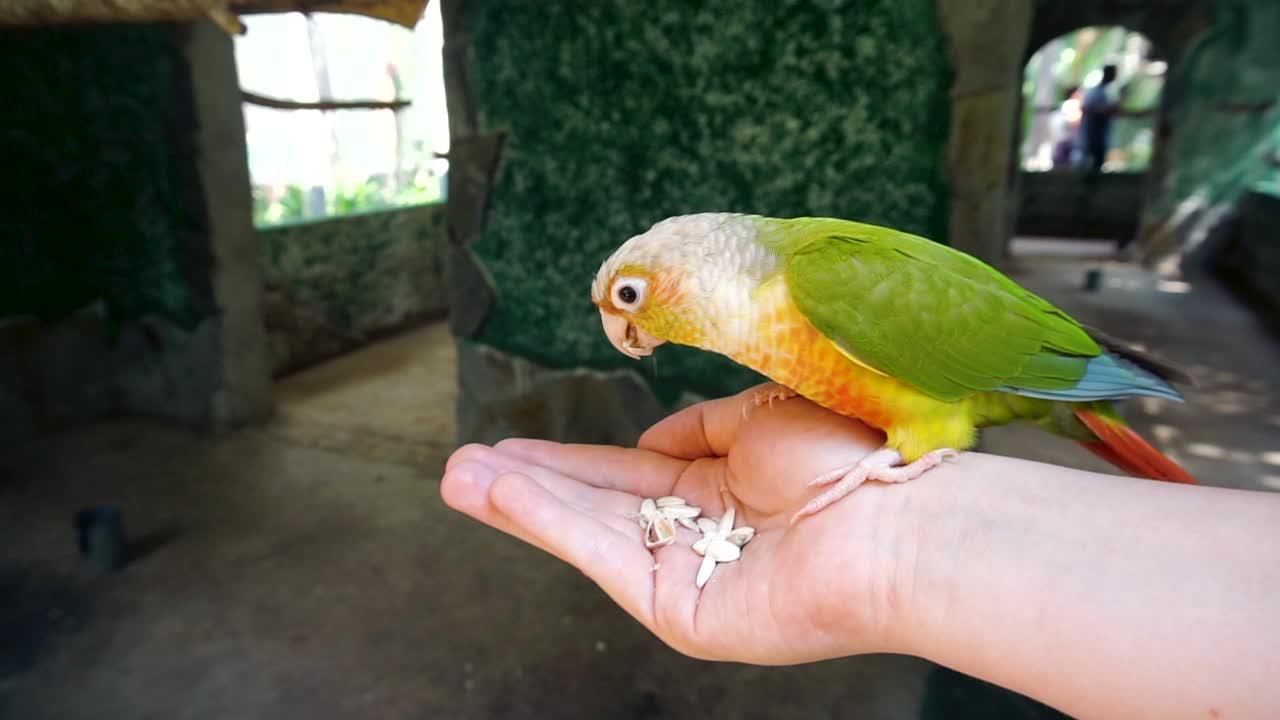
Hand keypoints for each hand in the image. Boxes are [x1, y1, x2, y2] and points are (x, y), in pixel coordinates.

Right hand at [441, 385, 913, 664]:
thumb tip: (648, 438)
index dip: (565, 461)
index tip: (507, 447)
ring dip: (520, 504)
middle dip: (524, 485)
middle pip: (593, 506)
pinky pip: (609, 560)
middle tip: (457, 466)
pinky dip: (553, 525)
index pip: (622, 474)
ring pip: (590, 533)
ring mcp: (688, 578)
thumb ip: (699, 425)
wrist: (895, 516)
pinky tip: (507, 493)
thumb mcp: (761, 414)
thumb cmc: (847, 459)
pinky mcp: (685, 616)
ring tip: (458, 478)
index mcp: (716, 489)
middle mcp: (696, 535)